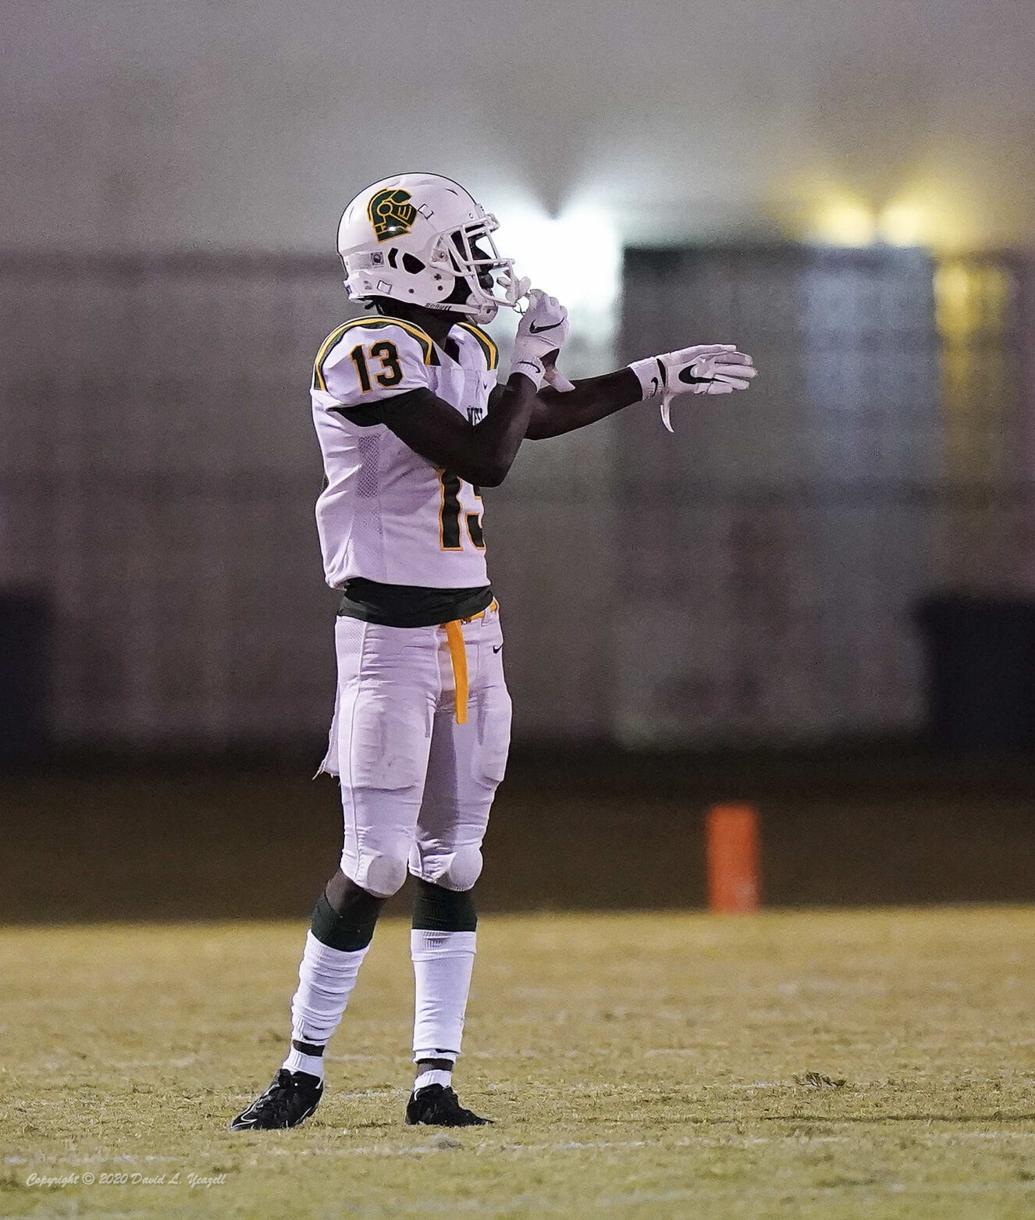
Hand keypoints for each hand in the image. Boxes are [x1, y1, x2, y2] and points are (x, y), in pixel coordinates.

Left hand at [510, 289, 570, 389]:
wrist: (529, 357)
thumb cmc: (540, 362)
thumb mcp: (551, 369)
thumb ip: (560, 379)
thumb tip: (570, 390)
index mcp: (562, 332)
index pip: (564, 316)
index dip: (558, 316)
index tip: (552, 317)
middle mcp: (557, 323)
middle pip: (558, 306)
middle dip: (552, 307)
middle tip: (543, 310)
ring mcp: (547, 316)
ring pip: (550, 301)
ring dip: (545, 301)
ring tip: (538, 303)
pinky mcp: (536, 312)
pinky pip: (539, 298)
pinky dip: (536, 296)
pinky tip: (532, 296)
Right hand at [628, 344, 756, 430]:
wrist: (661, 373)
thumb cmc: (666, 387)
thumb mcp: (667, 402)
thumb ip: (669, 416)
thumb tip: (670, 430)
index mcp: (701, 384)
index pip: (719, 385)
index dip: (731, 385)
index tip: (742, 388)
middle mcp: (704, 372)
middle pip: (727, 372)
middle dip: (740, 373)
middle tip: (754, 375)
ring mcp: (704, 362)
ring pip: (725, 361)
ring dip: (737, 362)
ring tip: (750, 363)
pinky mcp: (701, 352)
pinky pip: (716, 350)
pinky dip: (726, 350)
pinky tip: (736, 350)